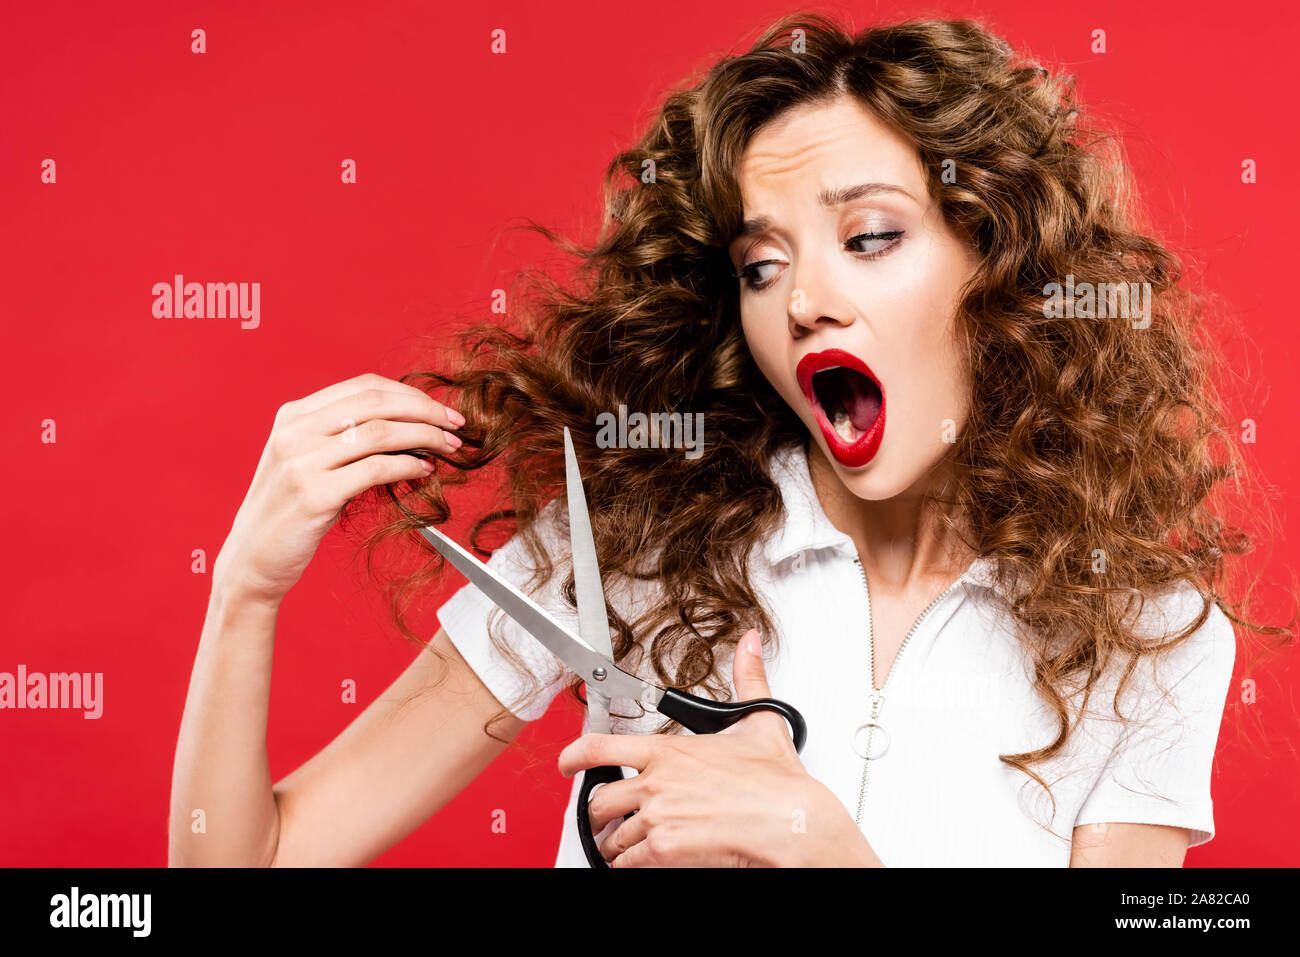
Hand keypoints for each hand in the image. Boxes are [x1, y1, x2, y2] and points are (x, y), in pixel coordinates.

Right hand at [212, 372, 463, 603]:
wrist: (251, 560)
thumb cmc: (289, 512)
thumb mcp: (306, 461)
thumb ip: (343, 437)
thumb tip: (410, 424)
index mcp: (293, 416)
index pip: (365, 387)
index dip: (411, 394)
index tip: (441, 409)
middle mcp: (294, 432)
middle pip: (376, 402)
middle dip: (425, 410)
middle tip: (456, 425)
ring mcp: (301, 462)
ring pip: (380, 432)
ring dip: (425, 437)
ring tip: (448, 449)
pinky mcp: (314, 494)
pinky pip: (375, 468)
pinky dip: (408, 465)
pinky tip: (423, 470)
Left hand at [558, 628, 873, 866]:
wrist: (791, 823)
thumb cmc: (776, 782)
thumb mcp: (760, 721)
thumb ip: (748, 678)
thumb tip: (750, 646)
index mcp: (669, 751)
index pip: (599, 746)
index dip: (573, 756)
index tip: (566, 763)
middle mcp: (655, 783)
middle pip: (598, 800)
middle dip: (598, 813)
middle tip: (607, 819)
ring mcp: (657, 817)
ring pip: (611, 836)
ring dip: (614, 843)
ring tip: (624, 846)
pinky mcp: (664, 850)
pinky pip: (627, 862)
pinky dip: (628, 864)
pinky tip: (638, 862)